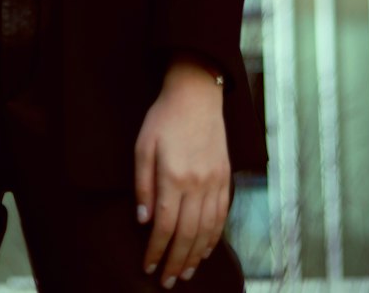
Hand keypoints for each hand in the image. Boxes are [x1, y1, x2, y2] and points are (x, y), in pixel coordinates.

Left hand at [133, 69, 230, 285]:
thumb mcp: (143, 145)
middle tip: (167, 280)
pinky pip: (222, 215)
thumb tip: (143, 220)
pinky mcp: (225, 177)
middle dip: (175, 261)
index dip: (156, 250)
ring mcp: (214, 182)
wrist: (197, 94)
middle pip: (187, 234)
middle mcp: (197, 183)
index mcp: (174, 176)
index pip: (165, 225)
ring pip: (207, 229)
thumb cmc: (165, 117)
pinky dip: (214, 237)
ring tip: (184, 272)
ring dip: (195, 256)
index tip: (148, 266)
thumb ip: (143, 184)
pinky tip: (205, 249)